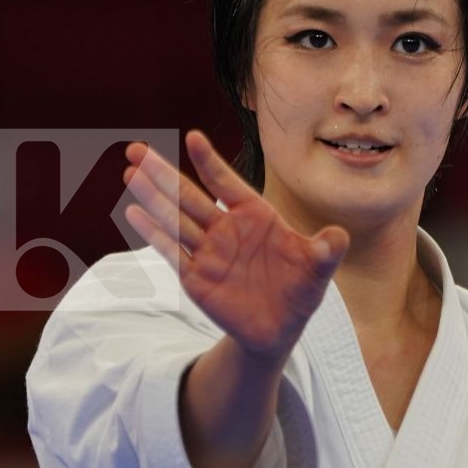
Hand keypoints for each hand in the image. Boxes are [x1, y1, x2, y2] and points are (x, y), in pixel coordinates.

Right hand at [122, 130, 349, 360]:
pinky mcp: (196, 278)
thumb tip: (338, 237)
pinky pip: (172, 252)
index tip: (193, 137)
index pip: (227, 184)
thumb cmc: (300, 291)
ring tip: (129, 173)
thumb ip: (327, 251)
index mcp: (255, 216)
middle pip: (189, 196)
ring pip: (174, 219)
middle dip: (163, 173)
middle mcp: (226, 229)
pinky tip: (133, 213)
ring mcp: (208, 252)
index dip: (210, 162)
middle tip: (136, 149)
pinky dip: (153, 233)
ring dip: (152, 197)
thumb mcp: (319, 270)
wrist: (279, 331)